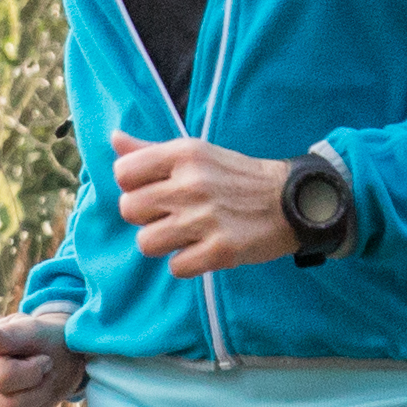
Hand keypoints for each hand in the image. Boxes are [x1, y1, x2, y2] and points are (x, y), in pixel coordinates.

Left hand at [113, 130, 308, 278]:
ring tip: (187, 235)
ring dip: (164, 244)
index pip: (123, 172)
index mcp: (184, 154)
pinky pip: (176, 267)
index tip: (153, 190)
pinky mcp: (220, 250)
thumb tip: (114, 139)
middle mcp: (191, 184)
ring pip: (146, 242)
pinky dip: (187, 264)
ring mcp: (205, 218)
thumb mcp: (197, 153)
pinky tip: (203, 250)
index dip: (133, 186)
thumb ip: (152, 150)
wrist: (292, 201)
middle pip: (129, 210)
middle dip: (146, 217)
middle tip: (172, 215)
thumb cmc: (236, 177)